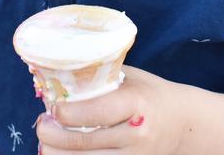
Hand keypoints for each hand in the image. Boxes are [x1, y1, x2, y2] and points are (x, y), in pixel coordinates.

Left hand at [37, 66, 185, 153]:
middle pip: (83, 143)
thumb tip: (55, 76)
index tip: (52, 109)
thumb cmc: (149, 94)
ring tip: (47, 142)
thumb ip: (98, 77)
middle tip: (41, 126)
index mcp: (137, 104)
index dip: (68, 114)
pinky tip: (63, 153)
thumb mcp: (130, 78)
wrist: (182, 123)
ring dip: (57, 154)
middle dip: (52, 136)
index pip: (97, 113)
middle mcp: (137, 135)